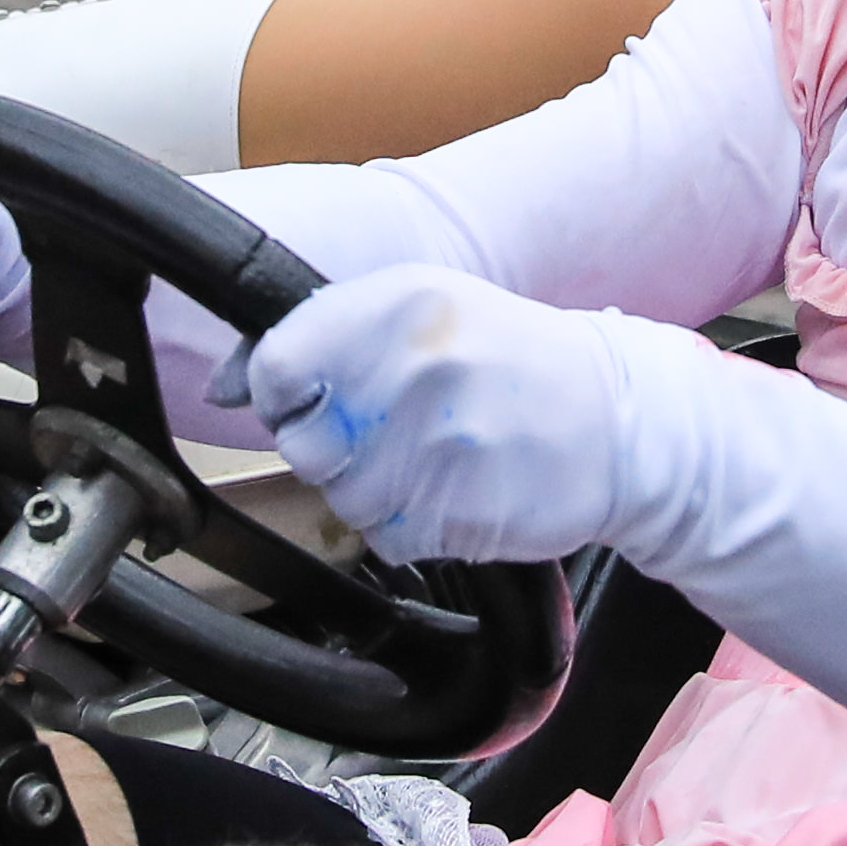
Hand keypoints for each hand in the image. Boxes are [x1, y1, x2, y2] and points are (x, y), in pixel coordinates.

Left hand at [229, 265, 671, 570]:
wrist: (620, 420)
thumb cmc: (510, 359)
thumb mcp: (426, 309)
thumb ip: (324, 332)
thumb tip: (226, 385)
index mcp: (399, 306)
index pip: (277, 365)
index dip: (285, 395)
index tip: (314, 400)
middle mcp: (413, 371)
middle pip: (303, 444)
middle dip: (334, 448)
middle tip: (390, 432)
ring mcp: (438, 447)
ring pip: (342, 499)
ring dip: (376, 491)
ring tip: (433, 459)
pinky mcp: (459, 513)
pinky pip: (389, 539)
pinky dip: (412, 526)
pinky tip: (454, 489)